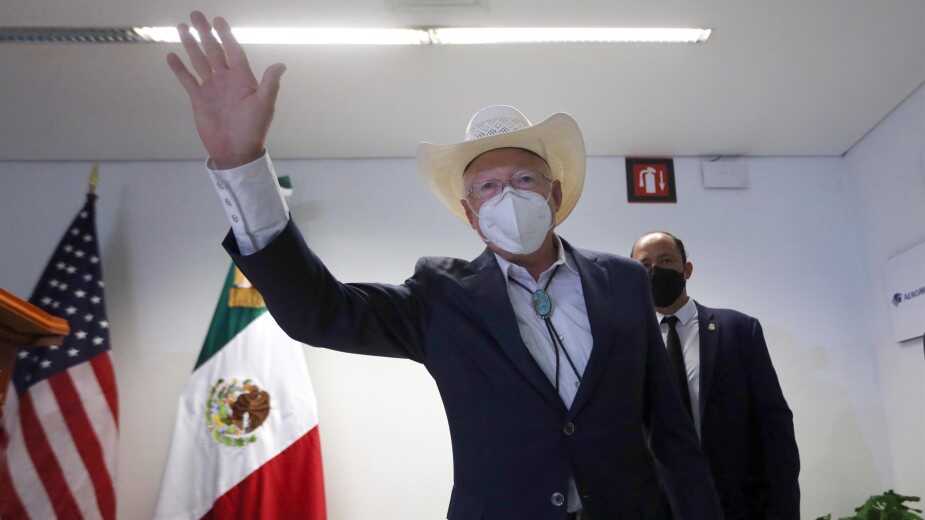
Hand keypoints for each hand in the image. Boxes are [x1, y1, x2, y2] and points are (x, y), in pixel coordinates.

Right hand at [167, 11, 285, 168]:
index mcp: (242, 79)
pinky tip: (172, 55)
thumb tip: (281, 65)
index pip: (233, 50)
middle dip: (205, 33)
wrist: (236, 151)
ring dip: (191, 44)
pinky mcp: (199, 99)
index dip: (226, 35)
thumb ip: (269, 84)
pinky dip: (180, 68)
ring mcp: (212, 88)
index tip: (218, 20)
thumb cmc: (253, 130)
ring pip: (199, 60)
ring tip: (182, 27)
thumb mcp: (264, 105)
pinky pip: (188, 79)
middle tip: (196, 14)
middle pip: (214, 50)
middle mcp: (226, 80)